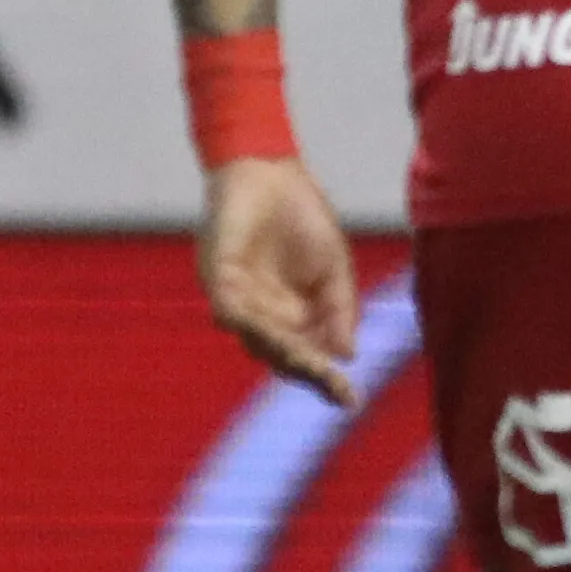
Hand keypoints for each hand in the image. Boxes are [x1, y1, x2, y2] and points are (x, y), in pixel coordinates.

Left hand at [195, 155, 360, 405]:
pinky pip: (231, 310)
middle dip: (308, 371)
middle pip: (282, 356)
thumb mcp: (335, 268)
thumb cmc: (302, 216)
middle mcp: (262, 315)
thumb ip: (340, 310)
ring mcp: (238, 299)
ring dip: (285, 352)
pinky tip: (272, 334)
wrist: (271, 171)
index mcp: (292, 317)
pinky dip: (249, 324)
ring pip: (258, 339)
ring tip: (312, 365)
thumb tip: (347, 354)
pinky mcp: (218, 277)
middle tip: (332, 384)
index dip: (327, 379)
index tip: (351, 400)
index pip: (308, 356)